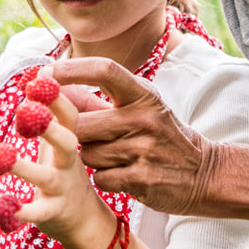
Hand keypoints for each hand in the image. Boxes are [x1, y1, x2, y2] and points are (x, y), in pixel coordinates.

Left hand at [4, 88, 112, 240]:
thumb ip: (51, 111)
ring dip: (21, 166)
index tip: (39, 78)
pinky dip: (21, 211)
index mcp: (69, 142)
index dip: (56, 97)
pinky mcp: (53, 213)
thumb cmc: (64, 172)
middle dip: (49, 127)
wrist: (85, 220)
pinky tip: (2, 205)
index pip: (69, 115)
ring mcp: (62, 188)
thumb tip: (41, 70)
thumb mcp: (60, 141)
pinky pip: (37, 212)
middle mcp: (69, 163)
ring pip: (45, 177)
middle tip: (24, 109)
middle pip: (67, 142)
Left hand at [49, 58, 221, 216]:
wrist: (203, 174)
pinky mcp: (142, 179)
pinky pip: (100, 178)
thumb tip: (53, 85)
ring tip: (114, 157)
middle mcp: (145, 118)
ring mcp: (144, 149)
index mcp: (144, 95)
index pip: (105, 70)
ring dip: (91, 159)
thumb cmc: (161, 136)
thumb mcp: (139, 109)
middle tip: (83, 137)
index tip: (45, 74)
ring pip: (88, 154)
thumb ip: (96, 100)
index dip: (73, 70)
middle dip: (74, 134)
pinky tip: (122, 174)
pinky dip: (105, 178)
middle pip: (82, 123)